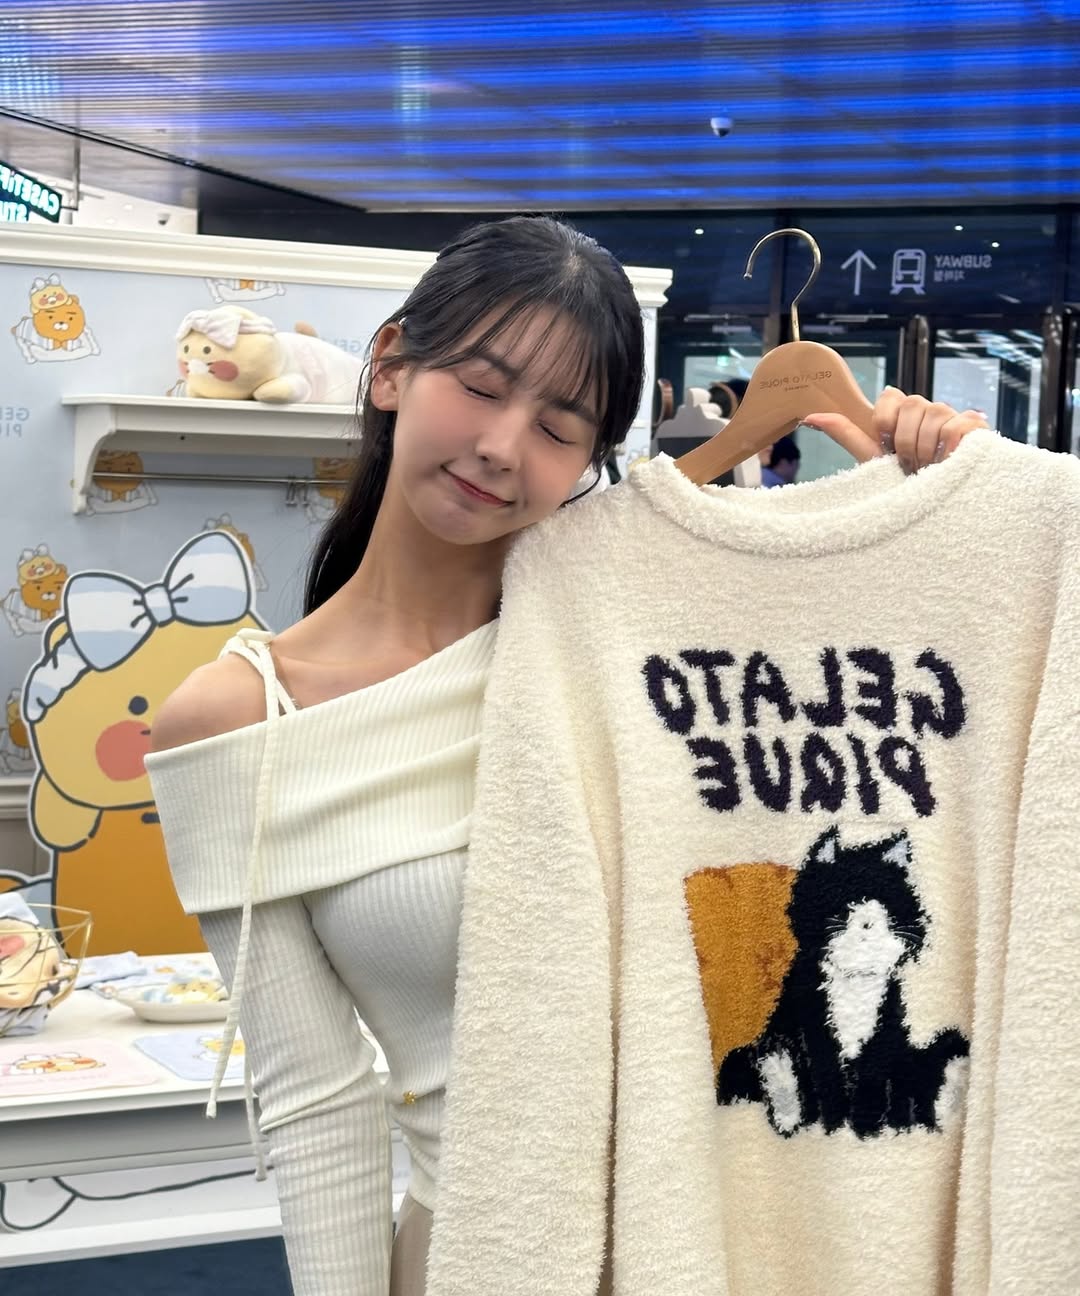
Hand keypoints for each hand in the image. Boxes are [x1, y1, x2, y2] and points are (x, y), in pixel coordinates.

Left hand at [806, 388, 989, 473]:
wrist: (933, 512)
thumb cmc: (900, 486)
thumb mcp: (870, 459)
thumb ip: (845, 433)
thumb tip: (809, 416)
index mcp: (901, 416)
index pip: (890, 395)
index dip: (885, 420)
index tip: (885, 446)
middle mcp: (927, 411)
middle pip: (912, 403)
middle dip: (904, 441)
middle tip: (909, 466)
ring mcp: (953, 417)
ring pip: (935, 412)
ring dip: (925, 448)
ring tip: (928, 469)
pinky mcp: (976, 428)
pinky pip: (958, 424)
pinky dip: (949, 448)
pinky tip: (948, 463)